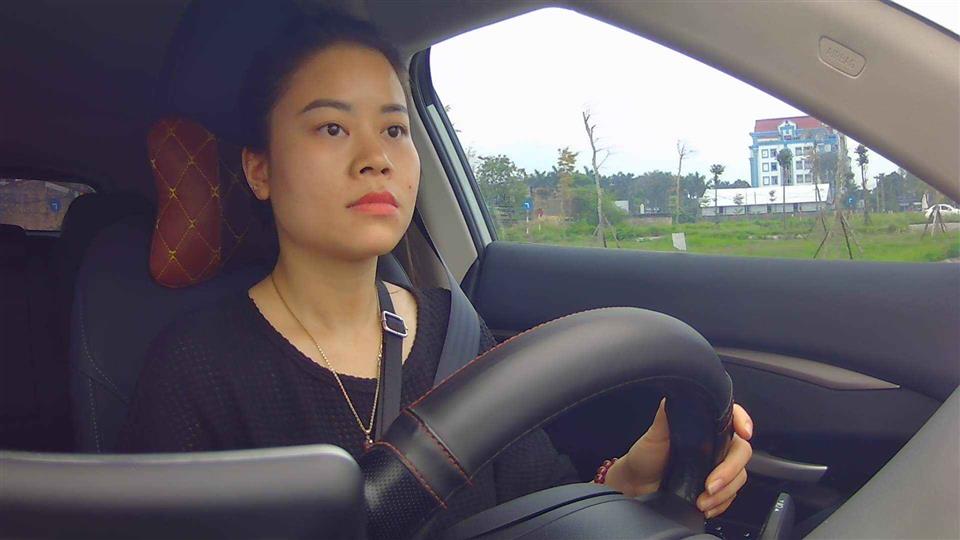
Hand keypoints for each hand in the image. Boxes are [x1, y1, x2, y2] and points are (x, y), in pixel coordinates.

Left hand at [602, 398, 753, 518]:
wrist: (637, 484)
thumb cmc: (646, 455)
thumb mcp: (655, 433)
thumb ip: (668, 414)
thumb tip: (676, 397)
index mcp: (704, 426)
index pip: (732, 416)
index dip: (742, 420)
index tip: (744, 432)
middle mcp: (715, 444)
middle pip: (741, 452)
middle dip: (729, 471)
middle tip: (710, 485)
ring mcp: (716, 466)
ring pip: (739, 477)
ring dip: (724, 493)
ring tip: (702, 502)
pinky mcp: (715, 487)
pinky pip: (731, 496)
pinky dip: (721, 504)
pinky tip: (706, 508)